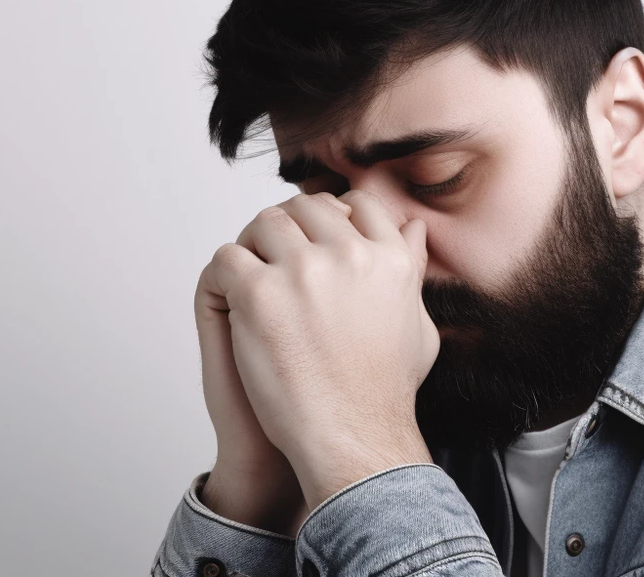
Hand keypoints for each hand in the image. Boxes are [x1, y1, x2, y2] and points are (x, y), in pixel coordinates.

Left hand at [202, 190, 438, 508]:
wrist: (353, 438)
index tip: (316, 245)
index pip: (355, 204)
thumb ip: (413, 270)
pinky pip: (227, 258)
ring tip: (254, 287)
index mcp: (390, 257)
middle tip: (276, 266)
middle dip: (288, 231)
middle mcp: (350, 254)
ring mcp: (303, 271)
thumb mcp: (417, 324)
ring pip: (262, 224)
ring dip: (255, 250)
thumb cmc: (383, 392)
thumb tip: (416, 228)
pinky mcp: (260, 294)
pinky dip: (225, 279)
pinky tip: (236, 308)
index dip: (330, 219)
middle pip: (304, 208)